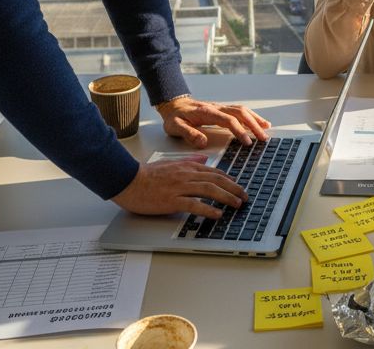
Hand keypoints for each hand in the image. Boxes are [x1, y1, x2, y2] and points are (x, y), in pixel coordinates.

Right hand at [112, 158, 246, 216]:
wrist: (128, 181)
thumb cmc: (147, 175)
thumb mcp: (171, 163)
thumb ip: (189, 162)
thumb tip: (204, 159)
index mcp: (186, 167)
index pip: (214, 172)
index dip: (229, 179)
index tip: (238, 186)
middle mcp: (186, 175)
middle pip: (216, 180)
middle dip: (234, 188)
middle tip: (245, 196)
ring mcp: (179, 187)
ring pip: (209, 190)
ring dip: (226, 197)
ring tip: (237, 204)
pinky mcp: (172, 200)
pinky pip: (194, 204)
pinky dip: (208, 209)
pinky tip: (218, 214)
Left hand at [156, 97, 270, 147]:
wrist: (173, 104)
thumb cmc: (174, 117)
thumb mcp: (175, 127)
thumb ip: (188, 133)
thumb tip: (202, 142)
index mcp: (207, 112)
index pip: (228, 120)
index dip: (239, 131)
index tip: (247, 142)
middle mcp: (217, 108)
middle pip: (240, 113)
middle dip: (254, 125)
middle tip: (263, 138)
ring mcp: (221, 108)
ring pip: (242, 110)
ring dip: (255, 119)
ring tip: (266, 129)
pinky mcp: (222, 110)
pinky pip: (240, 111)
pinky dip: (251, 116)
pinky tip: (259, 122)